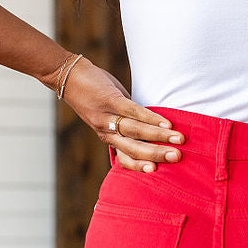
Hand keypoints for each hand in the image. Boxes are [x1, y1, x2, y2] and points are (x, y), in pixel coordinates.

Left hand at [53, 56, 185, 170]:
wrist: (69, 77)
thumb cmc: (95, 95)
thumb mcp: (110, 115)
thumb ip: (129, 123)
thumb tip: (155, 128)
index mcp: (109, 138)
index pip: (124, 159)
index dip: (140, 167)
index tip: (157, 171)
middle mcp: (107, 132)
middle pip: (133, 149)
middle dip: (157, 154)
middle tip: (177, 158)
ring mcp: (107, 116)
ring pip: (135, 132)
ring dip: (159, 137)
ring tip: (178, 140)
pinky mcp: (109, 100)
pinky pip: (132, 112)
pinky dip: (150, 119)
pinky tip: (165, 123)